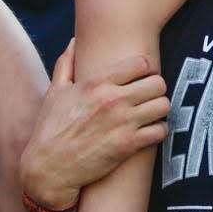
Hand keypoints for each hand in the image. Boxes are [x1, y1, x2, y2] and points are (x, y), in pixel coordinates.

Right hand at [21, 43, 169, 210]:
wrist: (48, 169)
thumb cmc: (50, 129)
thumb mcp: (55, 93)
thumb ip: (66, 64)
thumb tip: (73, 42)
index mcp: (97, 82)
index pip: (142, 63)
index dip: (145, 70)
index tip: (141, 78)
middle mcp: (112, 99)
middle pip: (158, 83)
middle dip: (156, 89)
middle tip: (149, 97)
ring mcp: (122, 123)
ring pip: (163, 105)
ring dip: (160, 109)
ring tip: (151, 113)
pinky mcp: (128, 146)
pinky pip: (161, 131)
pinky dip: (159, 131)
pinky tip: (149, 132)